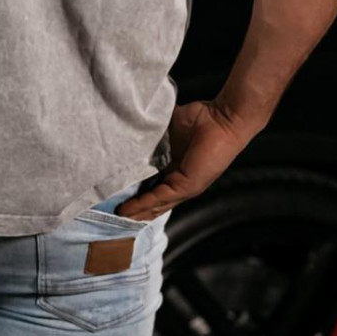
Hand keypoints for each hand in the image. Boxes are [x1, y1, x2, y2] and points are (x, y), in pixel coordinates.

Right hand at [115, 97, 263, 221]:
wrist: (224, 118)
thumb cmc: (203, 118)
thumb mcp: (170, 126)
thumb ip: (154, 130)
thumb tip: (135, 122)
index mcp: (176, 168)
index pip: (153, 186)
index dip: (137, 192)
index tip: (116, 194)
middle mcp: (180, 180)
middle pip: (154, 201)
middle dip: (134, 209)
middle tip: (112, 212)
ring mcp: (184, 186)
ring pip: (156, 205)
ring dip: (136, 212)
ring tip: (116, 216)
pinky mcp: (187, 185)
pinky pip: (160, 197)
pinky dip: (143, 205)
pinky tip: (128, 210)